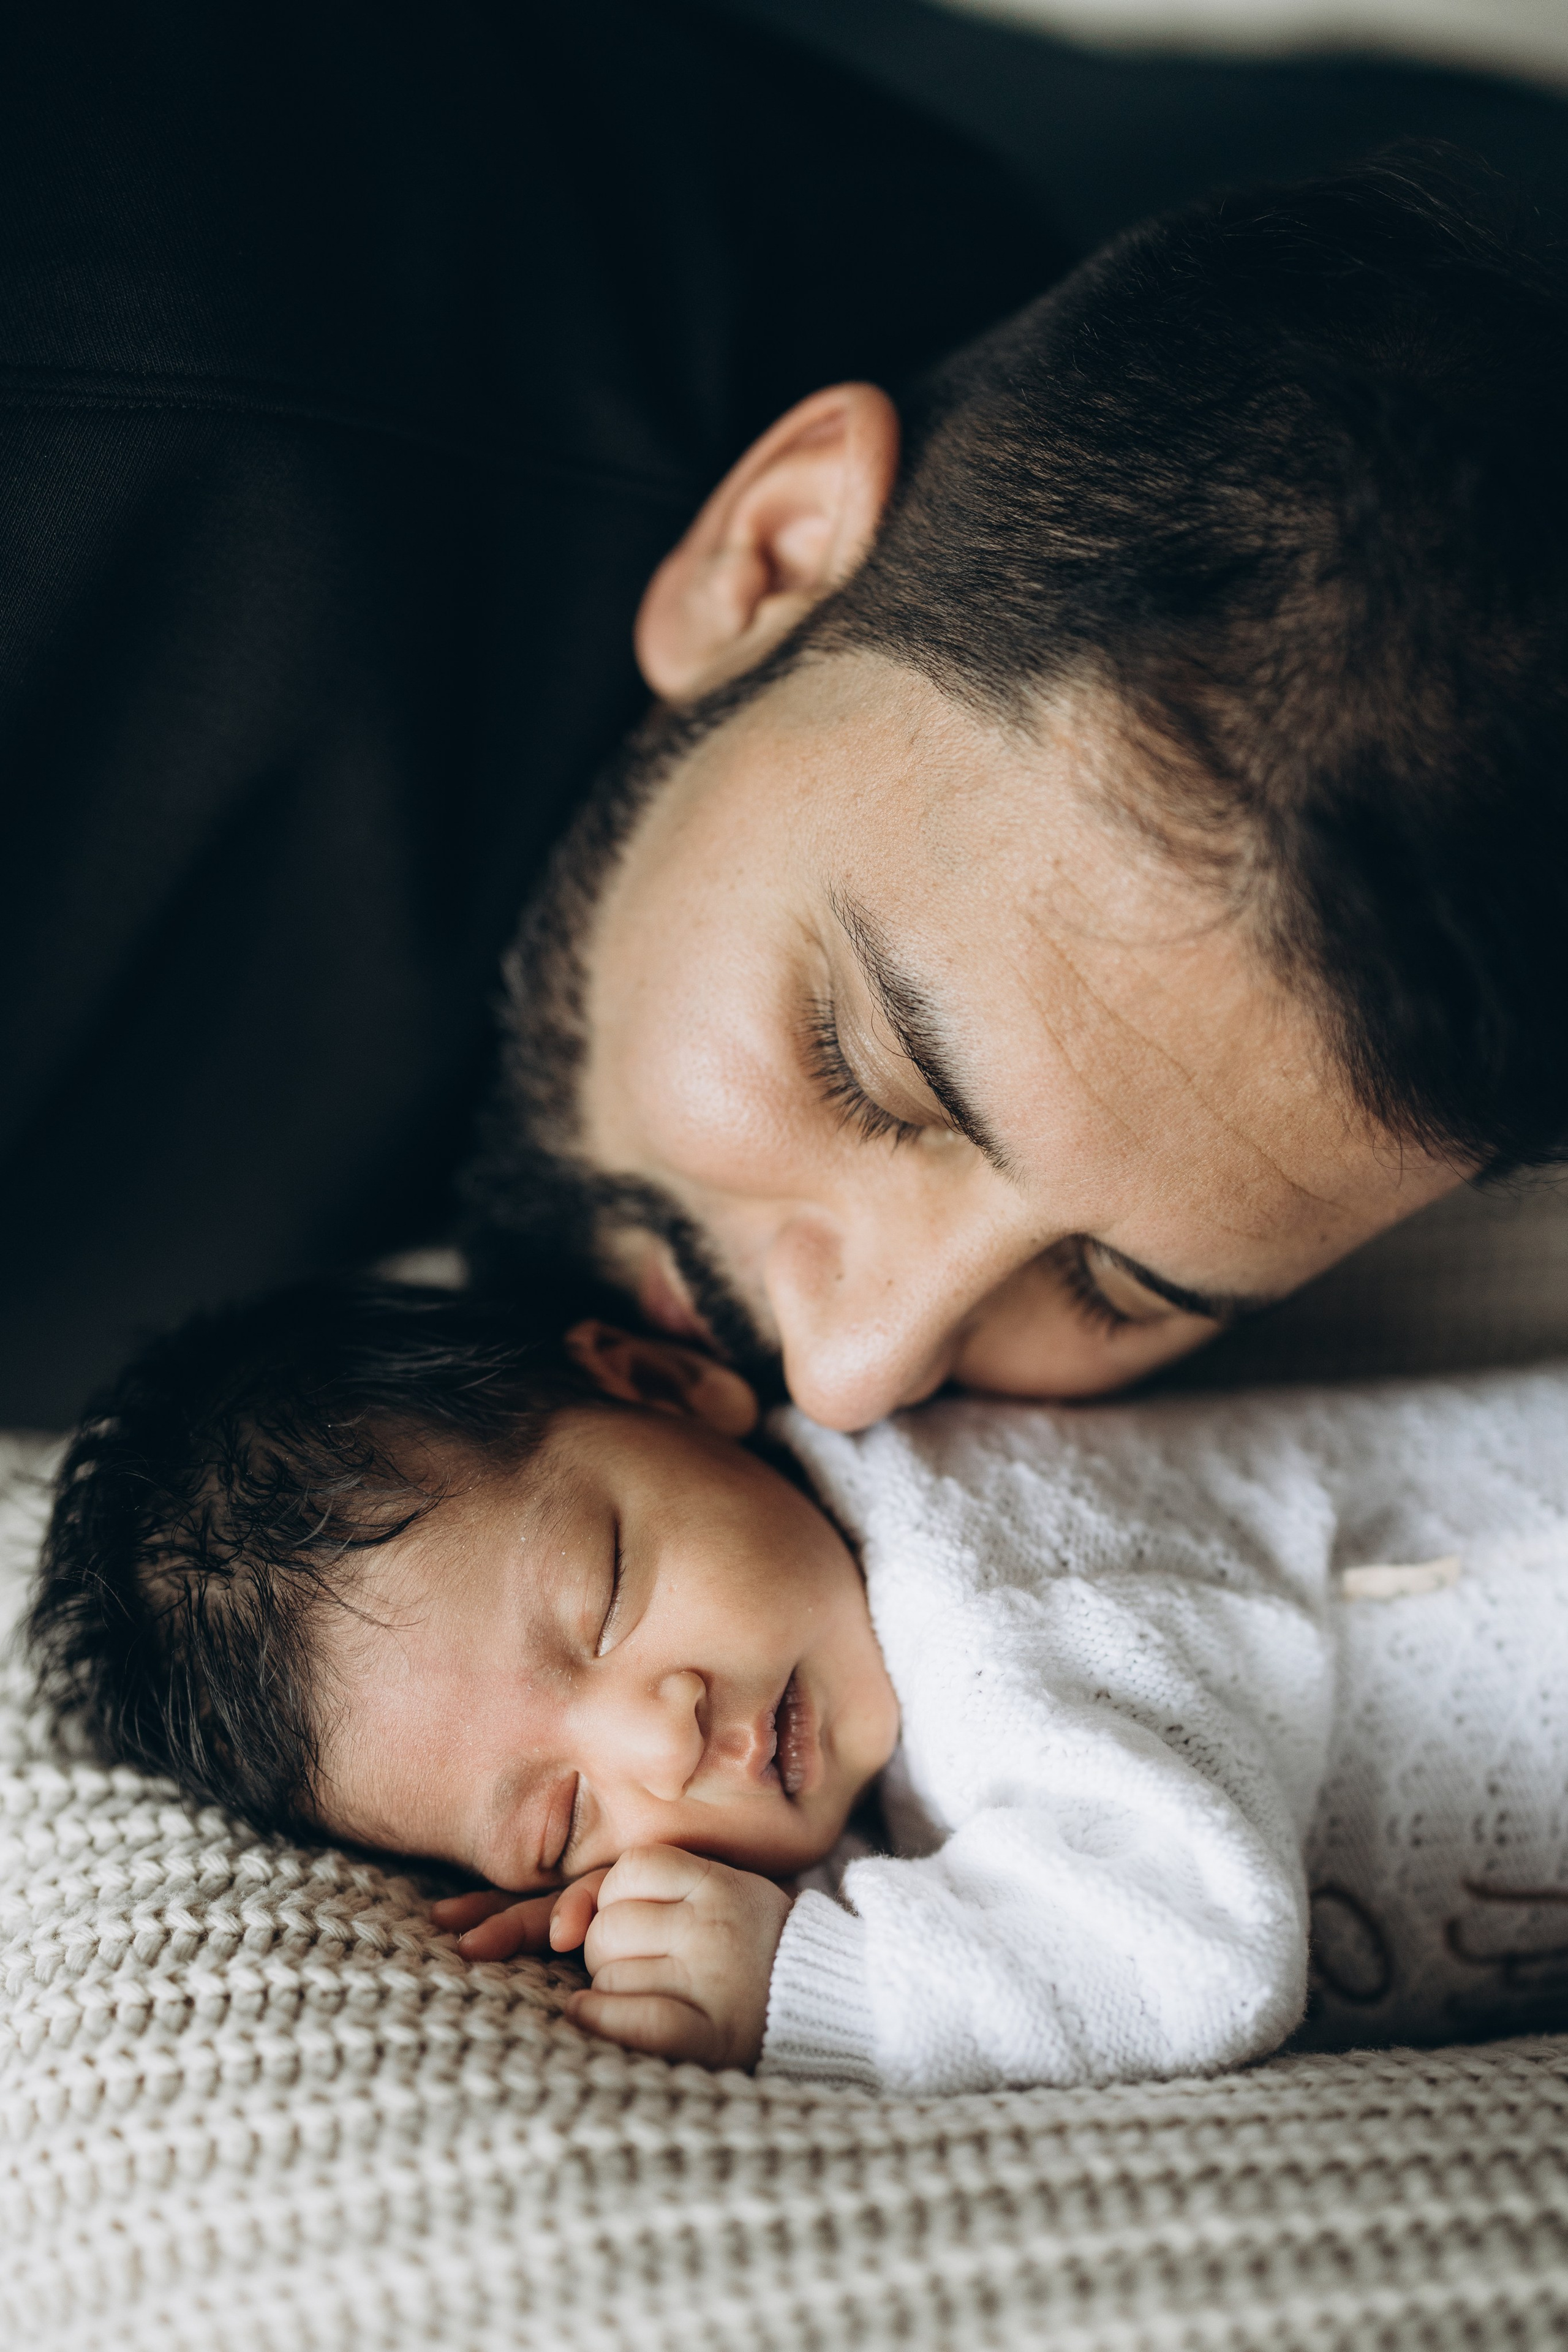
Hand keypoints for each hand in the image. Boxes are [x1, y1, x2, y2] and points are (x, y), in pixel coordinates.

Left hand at [432, 1846, 793, 2068]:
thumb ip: (624, 1889)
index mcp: (717, 1883)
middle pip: (608, 1929)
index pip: (629, 1870)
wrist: (828, 2000)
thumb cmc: (746, 1940)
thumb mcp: (705, 1892)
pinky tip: (593, 2016)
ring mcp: (712, 1981)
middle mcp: (714, 1927)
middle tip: (643, 1961)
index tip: (639, 1917)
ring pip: (610, 1976)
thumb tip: (556, 1931)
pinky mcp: (711, 2035)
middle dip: (606, 1949)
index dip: (616, 1897)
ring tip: (650, 1991)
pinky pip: (635, 2020)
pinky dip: (604, 2020)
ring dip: (610, 1988)